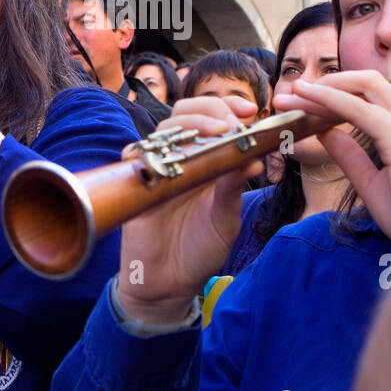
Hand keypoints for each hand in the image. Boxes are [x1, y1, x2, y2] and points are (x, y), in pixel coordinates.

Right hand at [114, 95, 261, 323]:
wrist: (169, 283)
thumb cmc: (200, 248)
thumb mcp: (225, 217)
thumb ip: (233, 187)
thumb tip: (256, 158)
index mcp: (207, 161)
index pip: (214, 118)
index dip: (228, 107)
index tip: (250, 111)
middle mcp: (181, 158)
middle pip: (187, 113)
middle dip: (210, 110)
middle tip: (230, 125)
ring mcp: (157, 167)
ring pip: (165, 129)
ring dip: (191, 125)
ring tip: (215, 135)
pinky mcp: (135, 182)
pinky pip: (136, 154)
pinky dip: (152, 149)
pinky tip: (171, 157)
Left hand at [273, 71, 390, 244]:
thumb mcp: (372, 186)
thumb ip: (351, 158)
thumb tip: (328, 133)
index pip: (373, 98)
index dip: (338, 95)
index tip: (305, 102)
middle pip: (369, 83)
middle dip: (330, 83)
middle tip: (295, 94)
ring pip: (362, 89)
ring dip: (323, 88)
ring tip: (291, 96)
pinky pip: (358, 109)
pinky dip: (328, 100)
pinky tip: (306, 99)